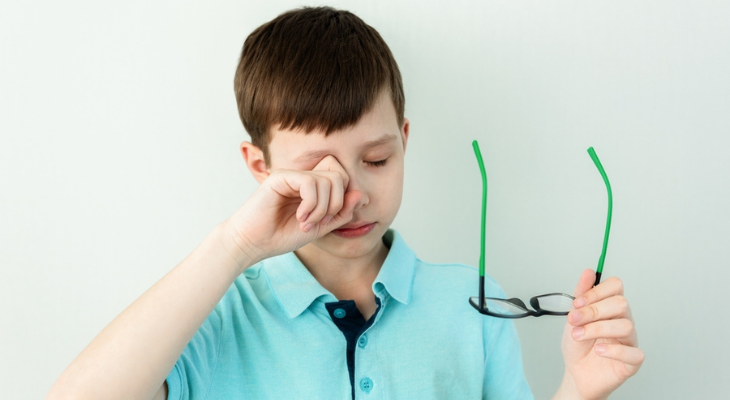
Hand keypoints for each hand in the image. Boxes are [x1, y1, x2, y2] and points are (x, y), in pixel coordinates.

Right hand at [224, 155, 361, 266]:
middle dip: (336, 204)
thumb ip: (340, 213)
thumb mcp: (320, 228)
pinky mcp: (281, 176)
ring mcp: (293, 175)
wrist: (253, 243)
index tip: (328, 221)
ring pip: (327, 180)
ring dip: (322, 208)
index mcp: (314, 187)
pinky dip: (310, 204)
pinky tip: (299, 216)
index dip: (344, 201)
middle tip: (319, 222)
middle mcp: (304, 177)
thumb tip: (360, 194)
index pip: (343, 180)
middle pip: (339, 176)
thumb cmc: (282, 236)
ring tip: (306, 222)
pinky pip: (310, 182)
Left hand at [556, 269, 643, 399]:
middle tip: (575, 321)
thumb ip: (581, 295)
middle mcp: (623, 320)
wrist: (576, 373)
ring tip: (579, 336)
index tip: (577, 303)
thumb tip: (588, 272)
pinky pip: (633, 352)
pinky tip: (598, 350)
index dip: (596, 292)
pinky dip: (613, 350)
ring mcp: (630, 340)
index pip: (616, 286)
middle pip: (621, 304)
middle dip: (593, 311)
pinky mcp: (632, 361)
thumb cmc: (578, 347)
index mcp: (610, 308)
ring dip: (596, 329)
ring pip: (625, 326)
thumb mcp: (573, 318)